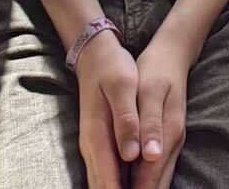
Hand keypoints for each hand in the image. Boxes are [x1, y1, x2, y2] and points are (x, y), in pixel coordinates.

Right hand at [75, 29, 140, 188]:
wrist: (95, 54)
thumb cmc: (111, 67)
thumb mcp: (123, 86)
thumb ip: (127, 120)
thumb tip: (132, 155)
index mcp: (97, 137)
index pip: (108, 184)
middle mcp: (92, 148)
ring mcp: (94, 147)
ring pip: (104, 184)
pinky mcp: (100, 143)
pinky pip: (108, 174)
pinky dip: (120, 182)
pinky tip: (136, 182)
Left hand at [130, 33, 190, 188]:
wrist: (172, 53)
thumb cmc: (156, 69)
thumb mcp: (149, 90)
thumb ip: (149, 123)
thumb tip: (151, 156)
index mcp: (168, 133)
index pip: (151, 178)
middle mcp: (172, 143)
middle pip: (156, 185)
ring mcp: (171, 142)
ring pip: (158, 179)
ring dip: (139, 188)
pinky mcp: (167, 138)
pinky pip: (157, 168)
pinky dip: (143, 180)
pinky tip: (128, 182)